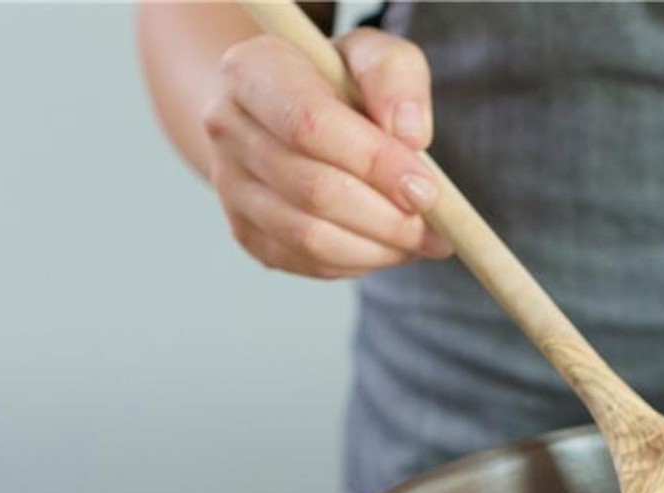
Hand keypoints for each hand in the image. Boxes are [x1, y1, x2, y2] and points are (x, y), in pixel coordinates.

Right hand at [202, 28, 451, 278]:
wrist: (291, 114)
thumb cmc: (339, 83)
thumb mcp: (374, 57)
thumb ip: (396, 78)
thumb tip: (410, 136)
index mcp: (251, 72)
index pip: (311, 126)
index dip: (375, 164)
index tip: (427, 189)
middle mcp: (228, 129)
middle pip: (314, 191)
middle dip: (387, 217)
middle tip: (435, 227)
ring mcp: (230, 187)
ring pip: (311, 238)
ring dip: (378, 248)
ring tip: (419, 240)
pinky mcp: (247, 233)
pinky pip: (310, 264)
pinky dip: (359, 262)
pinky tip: (387, 246)